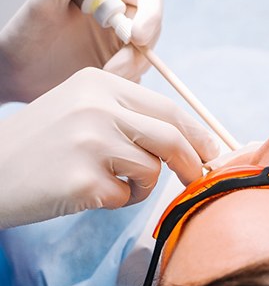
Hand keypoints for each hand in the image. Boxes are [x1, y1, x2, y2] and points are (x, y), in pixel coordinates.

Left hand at [0, 0, 162, 102]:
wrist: (16, 72)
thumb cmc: (26, 32)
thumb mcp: (44, 0)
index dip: (152, 15)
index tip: (137, 38)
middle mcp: (119, 16)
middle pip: (153, 30)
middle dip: (137, 53)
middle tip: (111, 70)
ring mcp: (120, 44)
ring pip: (146, 57)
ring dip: (130, 71)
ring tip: (98, 77)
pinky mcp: (119, 69)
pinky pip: (137, 78)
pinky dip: (125, 83)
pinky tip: (99, 84)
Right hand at [0, 68, 219, 228]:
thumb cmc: (41, 145)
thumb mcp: (80, 107)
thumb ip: (127, 112)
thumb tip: (186, 135)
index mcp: (100, 84)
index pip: (168, 108)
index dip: (197, 133)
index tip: (211, 151)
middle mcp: (97, 107)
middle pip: (171, 137)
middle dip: (193, 162)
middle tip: (199, 178)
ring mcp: (90, 143)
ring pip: (152, 170)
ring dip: (144, 186)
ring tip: (115, 184)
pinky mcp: (82, 180)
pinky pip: (126, 197)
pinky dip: (119, 201)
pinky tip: (90, 193)